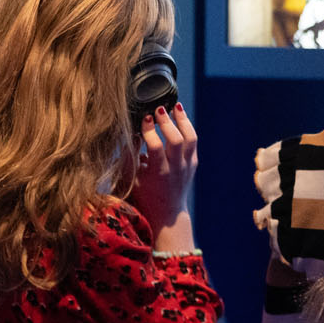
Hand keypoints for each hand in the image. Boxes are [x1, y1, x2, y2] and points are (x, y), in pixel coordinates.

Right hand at [131, 104, 198, 250]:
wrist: (167, 215)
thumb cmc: (144, 196)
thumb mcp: (132, 179)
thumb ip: (130, 156)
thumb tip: (132, 132)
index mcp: (158, 173)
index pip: (155, 146)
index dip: (149, 131)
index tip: (143, 118)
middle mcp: (176, 168)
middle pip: (176, 140)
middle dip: (167, 122)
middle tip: (158, 109)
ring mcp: (187, 166)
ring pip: (191, 138)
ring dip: (183, 120)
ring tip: (175, 107)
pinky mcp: (193, 163)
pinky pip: (193, 141)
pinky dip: (187, 127)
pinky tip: (179, 118)